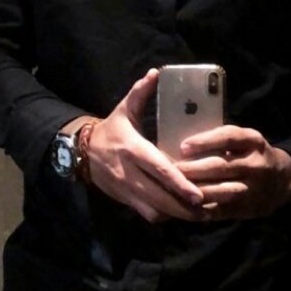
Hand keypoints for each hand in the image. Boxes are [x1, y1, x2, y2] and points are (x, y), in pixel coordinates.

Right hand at [86, 69, 204, 223]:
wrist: (82, 153)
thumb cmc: (111, 130)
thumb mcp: (123, 110)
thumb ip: (140, 93)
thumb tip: (155, 73)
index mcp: (133, 149)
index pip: (158, 169)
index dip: (178, 183)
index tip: (197, 194)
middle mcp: (129, 173)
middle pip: (159, 197)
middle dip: (184, 206)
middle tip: (209, 207)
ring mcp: (126, 190)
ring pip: (155, 210)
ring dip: (178, 215)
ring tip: (201, 214)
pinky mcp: (126, 200)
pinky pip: (148, 214)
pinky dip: (166, 216)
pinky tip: (182, 213)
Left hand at [177, 125, 290, 220]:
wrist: (284, 180)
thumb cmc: (253, 155)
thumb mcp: (246, 140)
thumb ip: (222, 140)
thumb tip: (184, 143)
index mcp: (254, 141)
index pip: (229, 137)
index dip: (205, 141)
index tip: (183, 146)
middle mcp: (255, 164)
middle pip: (220, 166)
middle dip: (191, 169)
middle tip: (167, 170)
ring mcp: (253, 188)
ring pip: (220, 190)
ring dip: (194, 190)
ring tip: (172, 188)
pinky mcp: (248, 208)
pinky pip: (222, 209)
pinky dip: (202, 208)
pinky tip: (185, 205)